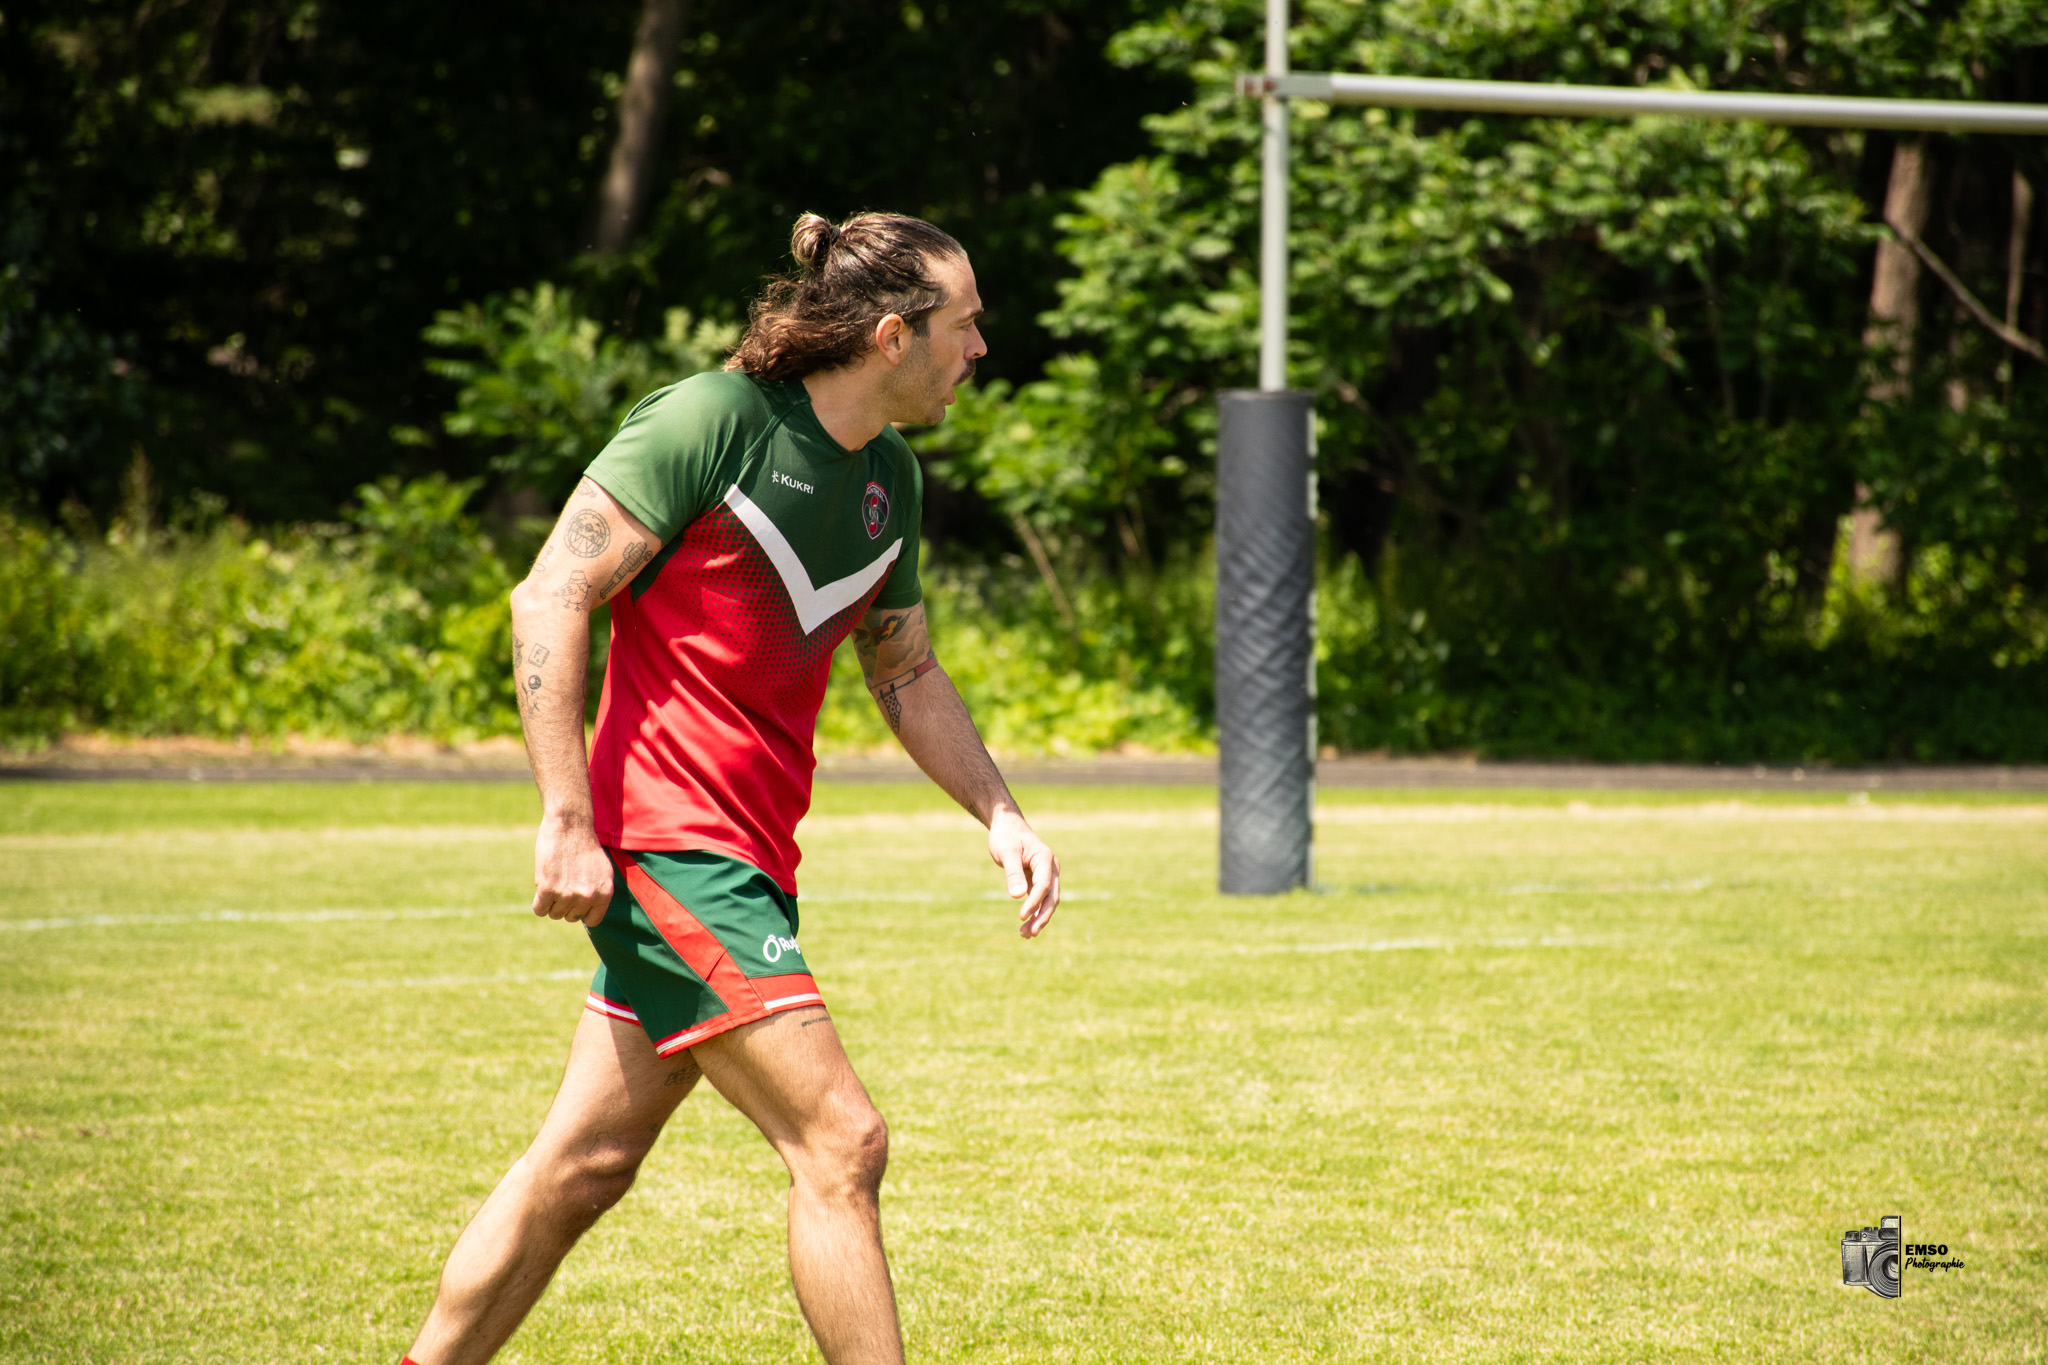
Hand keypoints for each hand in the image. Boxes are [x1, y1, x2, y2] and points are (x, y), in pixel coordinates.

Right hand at [532, 813, 614, 927]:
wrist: (570, 825)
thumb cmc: (585, 846)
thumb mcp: (603, 871)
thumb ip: (598, 893)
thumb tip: (589, 913)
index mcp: (605, 893)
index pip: (593, 920)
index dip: (582, 911)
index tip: (576, 901)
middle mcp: (588, 896)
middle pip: (571, 917)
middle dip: (566, 904)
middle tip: (564, 883)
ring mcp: (568, 894)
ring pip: (554, 914)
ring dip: (551, 901)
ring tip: (555, 880)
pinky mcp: (548, 889)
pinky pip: (539, 910)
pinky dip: (538, 902)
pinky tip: (543, 886)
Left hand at [988, 807, 1059, 937]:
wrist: (1007, 825)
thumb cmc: (1006, 836)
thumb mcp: (1007, 852)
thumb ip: (1012, 873)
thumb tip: (1017, 896)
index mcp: (1045, 859)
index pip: (1044, 885)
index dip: (1034, 902)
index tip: (1021, 916)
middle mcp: (1051, 868)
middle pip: (1051, 897)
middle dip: (1041, 916)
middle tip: (1029, 933)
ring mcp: (1047, 875)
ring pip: (1047, 901)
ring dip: (1038, 918)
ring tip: (1025, 935)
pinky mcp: (1039, 880)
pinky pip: (1040, 899)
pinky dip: (1034, 912)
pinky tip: (1026, 926)